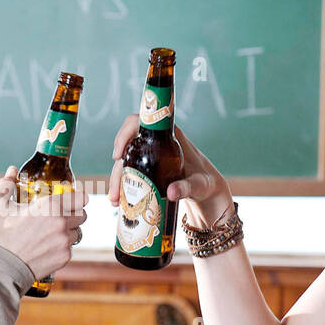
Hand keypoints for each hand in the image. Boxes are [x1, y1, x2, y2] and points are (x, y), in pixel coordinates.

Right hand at [0, 166, 87, 282]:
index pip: (81, 197)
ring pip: (76, 232)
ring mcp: (64, 242)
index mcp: (50, 206)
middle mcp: (62, 223)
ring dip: (68, 231)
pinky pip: (70, 248)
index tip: (73, 198)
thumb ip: (6, 184)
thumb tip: (11, 171)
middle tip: (58, 216)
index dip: (78, 197)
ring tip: (50, 232)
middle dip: (72, 213)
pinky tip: (46, 246)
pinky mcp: (64, 258)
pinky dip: (62, 246)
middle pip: (82, 215)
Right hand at [108, 115, 232, 227]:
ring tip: (115, 201)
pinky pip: (131, 171)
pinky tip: (119, 200)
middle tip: (116, 193)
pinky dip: (124, 184)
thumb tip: (170, 193)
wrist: (209, 189)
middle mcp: (158, 142)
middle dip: (118, 170)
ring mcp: (152, 154)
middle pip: (128, 148)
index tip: (117, 155)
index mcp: (169, 136)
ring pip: (127, 161)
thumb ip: (187, 187)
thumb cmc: (207, 183)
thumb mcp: (198, 185)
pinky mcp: (150, 167)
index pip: (137, 123)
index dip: (123, 134)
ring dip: (118, 180)